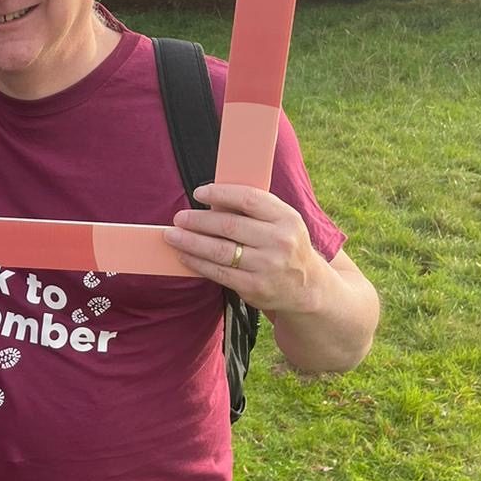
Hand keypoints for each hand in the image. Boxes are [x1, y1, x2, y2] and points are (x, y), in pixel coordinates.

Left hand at [162, 183, 322, 314]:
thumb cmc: (286, 246)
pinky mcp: (255, 287)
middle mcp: (279, 241)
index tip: (199, 192)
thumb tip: (211, 202)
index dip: (220, 194)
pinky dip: (197, 262)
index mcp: (286, 218)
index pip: (248, 199)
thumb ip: (253, 211)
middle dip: (197, 221)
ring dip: (190, 242)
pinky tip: (184, 255)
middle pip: (229, 226)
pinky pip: (219, 272)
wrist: (307, 288)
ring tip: (172, 235)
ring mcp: (267, 266)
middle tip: (179, 218)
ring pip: (219, 250)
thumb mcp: (281, 223)